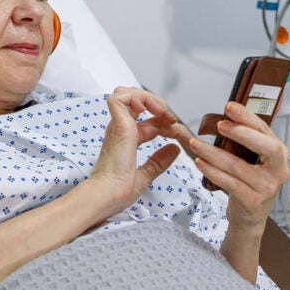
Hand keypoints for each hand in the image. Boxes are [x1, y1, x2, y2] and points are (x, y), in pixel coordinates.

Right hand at [84, 87, 184, 217]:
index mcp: (126, 139)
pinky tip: (150, 110)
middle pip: (139, 103)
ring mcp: (118, 126)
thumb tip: (173, 150)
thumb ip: (158, 162)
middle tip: (174, 122)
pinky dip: (136, 97)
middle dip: (161, 107)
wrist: (107, 196)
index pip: (151, 122)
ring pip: (127, 93)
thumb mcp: (146, 175)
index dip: (168, 124)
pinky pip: (120, 97)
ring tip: (163, 112)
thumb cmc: (118, 190)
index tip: (181, 135)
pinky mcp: (118, 125)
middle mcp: (120, 129)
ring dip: (149, 98)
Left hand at [190, 101, 289, 233]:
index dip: (248, 118)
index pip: (266, 131)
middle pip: (266, 147)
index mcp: (280, 155)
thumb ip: (247, 141)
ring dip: (214, 153)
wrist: (250, 217)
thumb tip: (227, 115)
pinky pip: (230, 183)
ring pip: (239, 166)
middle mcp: (278, 170)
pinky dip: (212, 172)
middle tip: (220, 124)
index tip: (230, 107)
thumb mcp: (254, 160)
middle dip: (242, 133)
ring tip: (196, 144)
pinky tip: (200, 162)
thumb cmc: (250, 183)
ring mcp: (267, 188)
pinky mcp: (253, 201)